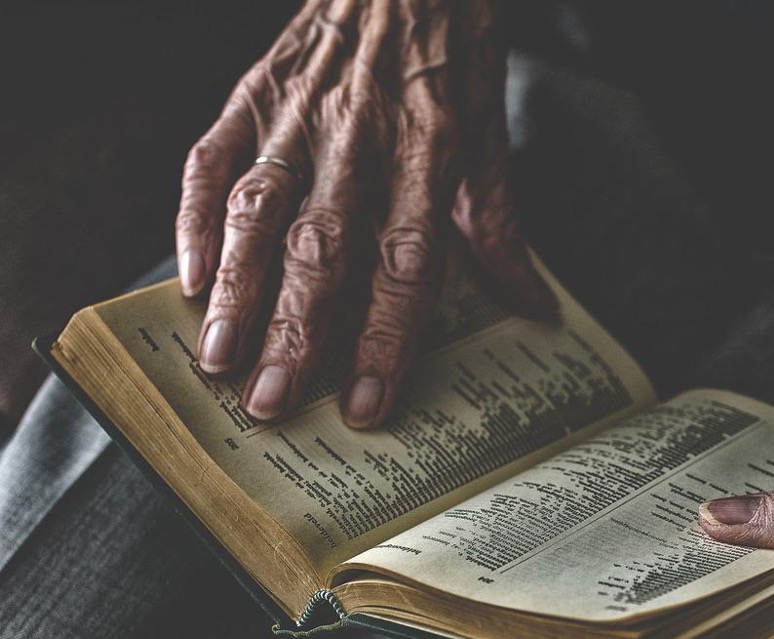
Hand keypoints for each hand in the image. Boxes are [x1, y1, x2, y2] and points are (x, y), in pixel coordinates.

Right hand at [176, 0, 555, 428]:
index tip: (369, 401)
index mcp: (429, 149)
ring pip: (258, 209)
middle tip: (272, 402)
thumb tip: (534, 307)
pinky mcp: (252, 92)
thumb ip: (498, 223)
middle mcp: (359, 134)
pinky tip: (189, 278)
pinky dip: (193, 218)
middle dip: (295, 330)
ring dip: (237, 288)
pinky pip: (211, 158)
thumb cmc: (451, 51)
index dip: (387, 336)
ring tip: (217, 358)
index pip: (406, 260)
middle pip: (323, 246)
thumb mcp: (488, 132)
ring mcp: (296, 112)